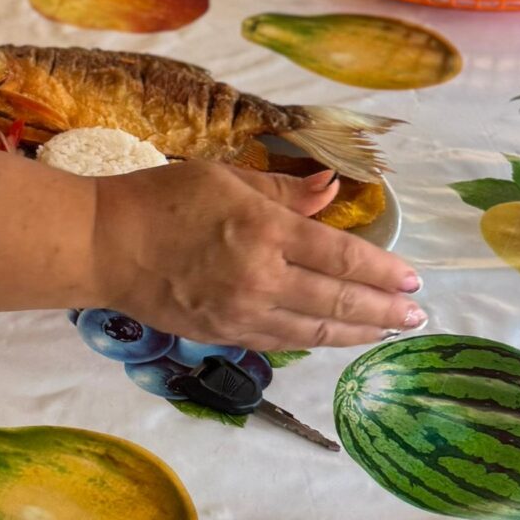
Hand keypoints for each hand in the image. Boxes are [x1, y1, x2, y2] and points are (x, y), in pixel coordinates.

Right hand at [93, 161, 425, 353]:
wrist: (102, 244)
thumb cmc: (160, 198)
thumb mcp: (225, 179)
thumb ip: (282, 192)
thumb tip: (331, 191)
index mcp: (263, 231)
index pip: (340, 256)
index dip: (382, 270)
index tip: (412, 278)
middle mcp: (260, 278)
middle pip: (338, 299)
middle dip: (384, 308)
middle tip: (416, 313)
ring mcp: (242, 313)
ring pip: (316, 329)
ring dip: (359, 331)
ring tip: (389, 330)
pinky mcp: (223, 334)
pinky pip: (283, 341)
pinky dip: (316, 340)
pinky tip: (336, 337)